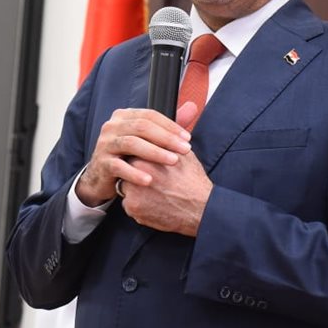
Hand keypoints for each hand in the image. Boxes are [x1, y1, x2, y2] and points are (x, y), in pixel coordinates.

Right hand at [75, 105, 193, 206]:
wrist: (102, 177)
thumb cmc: (128, 155)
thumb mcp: (147, 139)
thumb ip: (168, 125)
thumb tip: (192, 107)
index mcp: (124, 116)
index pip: (150, 115)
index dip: (170, 126)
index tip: (187, 138)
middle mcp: (112, 126)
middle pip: (142, 127)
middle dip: (166, 138)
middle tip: (185, 149)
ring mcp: (104, 144)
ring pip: (132, 143)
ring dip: (155, 152)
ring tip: (173, 161)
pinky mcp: (101, 163)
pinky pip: (119, 166)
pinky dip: (135, 173)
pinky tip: (150, 180)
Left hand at [121, 102, 212, 236]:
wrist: (201, 209)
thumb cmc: (193, 181)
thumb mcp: (185, 153)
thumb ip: (171, 137)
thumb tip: (175, 118)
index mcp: (147, 154)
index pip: (134, 150)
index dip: (143, 157)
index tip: (152, 162)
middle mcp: (136, 170)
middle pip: (128, 167)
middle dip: (136, 171)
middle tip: (156, 179)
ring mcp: (132, 190)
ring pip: (126, 186)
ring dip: (136, 188)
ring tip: (157, 192)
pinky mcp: (133, 208)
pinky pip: (129, 203)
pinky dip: (139, 204)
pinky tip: (155, 204)